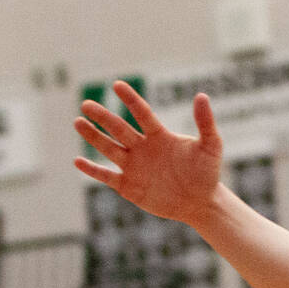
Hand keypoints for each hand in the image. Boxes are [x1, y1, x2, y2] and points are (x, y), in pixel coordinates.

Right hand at [73, 84, 224, 224]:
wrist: (200, 203)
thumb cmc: (207, 173)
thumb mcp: (211, 147)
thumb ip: (206, 123)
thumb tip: (202, 96)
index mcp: (159, 136)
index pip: (142, 114)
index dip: (130, 100)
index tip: (117, 85)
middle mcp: (143, 148)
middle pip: (119, 129)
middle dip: (103, 117)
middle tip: (86, 104)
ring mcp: (134, 167)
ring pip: (109, 148)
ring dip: (93, 136)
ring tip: (77, 121)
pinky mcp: (129, 186)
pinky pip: (107, 176)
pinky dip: (92, 170)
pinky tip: (77, 160)